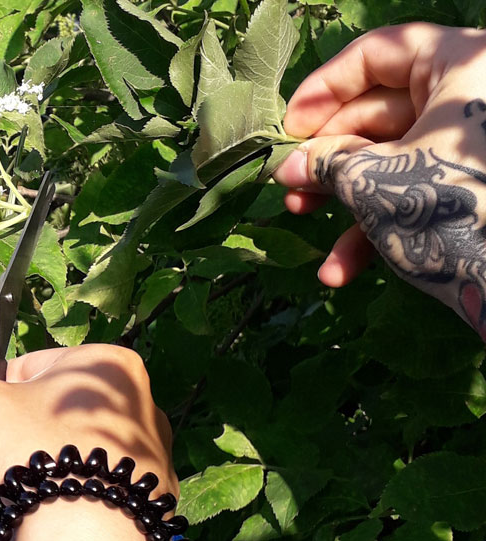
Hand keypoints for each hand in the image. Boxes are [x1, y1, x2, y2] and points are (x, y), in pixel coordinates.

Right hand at [0, 329, 177, 540]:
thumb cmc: (37, 454)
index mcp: (105, 365)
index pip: (22, 369)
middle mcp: (132, 406)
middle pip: (28, 421)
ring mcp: (137, 460)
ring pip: (48, 461)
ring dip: (0, 482)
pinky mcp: (134, 505)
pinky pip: (74, 494)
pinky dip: (43, 506)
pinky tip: (22, 527)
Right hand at [272, 23, 485, 338]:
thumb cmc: (456, 209)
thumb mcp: (379, 181)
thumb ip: (329, 164)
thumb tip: (287, 167)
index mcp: (460, 65)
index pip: (378, 54)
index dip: (324, 90)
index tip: (289, 129)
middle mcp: (470, 97)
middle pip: (378, 112)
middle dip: (328, 156)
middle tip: (289, 183)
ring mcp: (473, 146)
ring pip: (393, 159)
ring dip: (344, 196)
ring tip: (302, 219)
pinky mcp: (475, 190)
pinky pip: (417, 193)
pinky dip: (377, 225)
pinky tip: (341, 270)